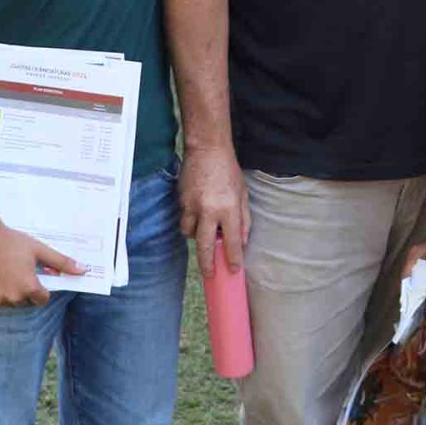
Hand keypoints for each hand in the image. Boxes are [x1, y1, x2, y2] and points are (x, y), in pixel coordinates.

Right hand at [0, 221, 83, 306]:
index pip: (42, 299)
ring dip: (9, 293)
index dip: (41, 289)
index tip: (34, 276)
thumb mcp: (40, 250)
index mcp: (29, 288)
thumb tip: (83, 270)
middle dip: (25, 290)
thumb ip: (62, 262)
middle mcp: (13, 298)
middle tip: (18, 271)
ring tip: (5, 272)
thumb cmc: (12, 242)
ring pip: (9, 303)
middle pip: (25, 302)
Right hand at [179, 145, 249, 277]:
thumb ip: (244, 219)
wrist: (207, 150)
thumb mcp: (243, 194)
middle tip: (210, 275)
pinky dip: (190, 222)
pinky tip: (197, 213)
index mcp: (229, 208)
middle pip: (206, 247)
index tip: (234, 269)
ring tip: (204, 230)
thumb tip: (243, 242)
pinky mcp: (181, 201)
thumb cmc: (228, 171)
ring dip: (197, 237)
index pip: (232, 241)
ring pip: (190, 234)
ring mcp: (192, 207)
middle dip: (208, 264)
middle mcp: (210, 211)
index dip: (233, 258)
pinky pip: (184, 220)